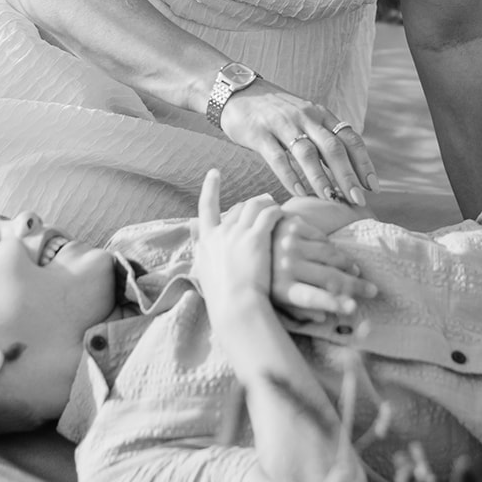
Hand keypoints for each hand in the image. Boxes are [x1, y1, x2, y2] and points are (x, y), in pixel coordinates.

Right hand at [193, 170, 282, 306]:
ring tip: (276, 207)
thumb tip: (195, 233)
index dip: (210, 188)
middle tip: (264, 203)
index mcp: (206, 242)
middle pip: (237, 207)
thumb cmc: (223, 300)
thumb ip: (202, 250)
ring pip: (255, 206)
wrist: (236, 308)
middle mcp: (220, 233)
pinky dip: (277, 212)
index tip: (214, 173)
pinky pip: (270, 214)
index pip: (205, 207)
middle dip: (251, 203)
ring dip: (267, 204)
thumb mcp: (205, 272)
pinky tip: (286, 216)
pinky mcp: (257, 237)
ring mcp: (238, 233)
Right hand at [218, 80, 379, 203]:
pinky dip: (290, 176)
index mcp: (320, 114)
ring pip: (307, 153)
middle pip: (333, 147)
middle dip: (348, 175)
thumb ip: (322, 138)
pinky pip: (277, 157)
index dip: (363, 163)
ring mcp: (282, 124)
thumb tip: (346, 170)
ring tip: (331, 199)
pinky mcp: (260, 133)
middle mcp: (305, 117)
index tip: (373, 186)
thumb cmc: (275, 112)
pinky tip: (299, 193)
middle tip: (358, 200)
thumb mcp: (304, 118)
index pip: (350, 138)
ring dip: (321, 178)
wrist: (237, 92)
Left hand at [270, 214, 376, 321]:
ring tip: (356, 272)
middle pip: (329, 278)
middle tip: (373, 291)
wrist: (248, 243)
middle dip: (355, 286)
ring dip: (348, 264)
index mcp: (281, 288)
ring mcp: (289, 243)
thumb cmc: (267, 278)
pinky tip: (338, 257)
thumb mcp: (278, 299)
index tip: (354, 308)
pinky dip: (332, 248)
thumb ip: (301, 309)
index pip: (313, 298)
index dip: (335, 304)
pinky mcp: (292, 226)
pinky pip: (323, 239)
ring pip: (330, 255)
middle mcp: (286, 266)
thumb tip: (325, 316)